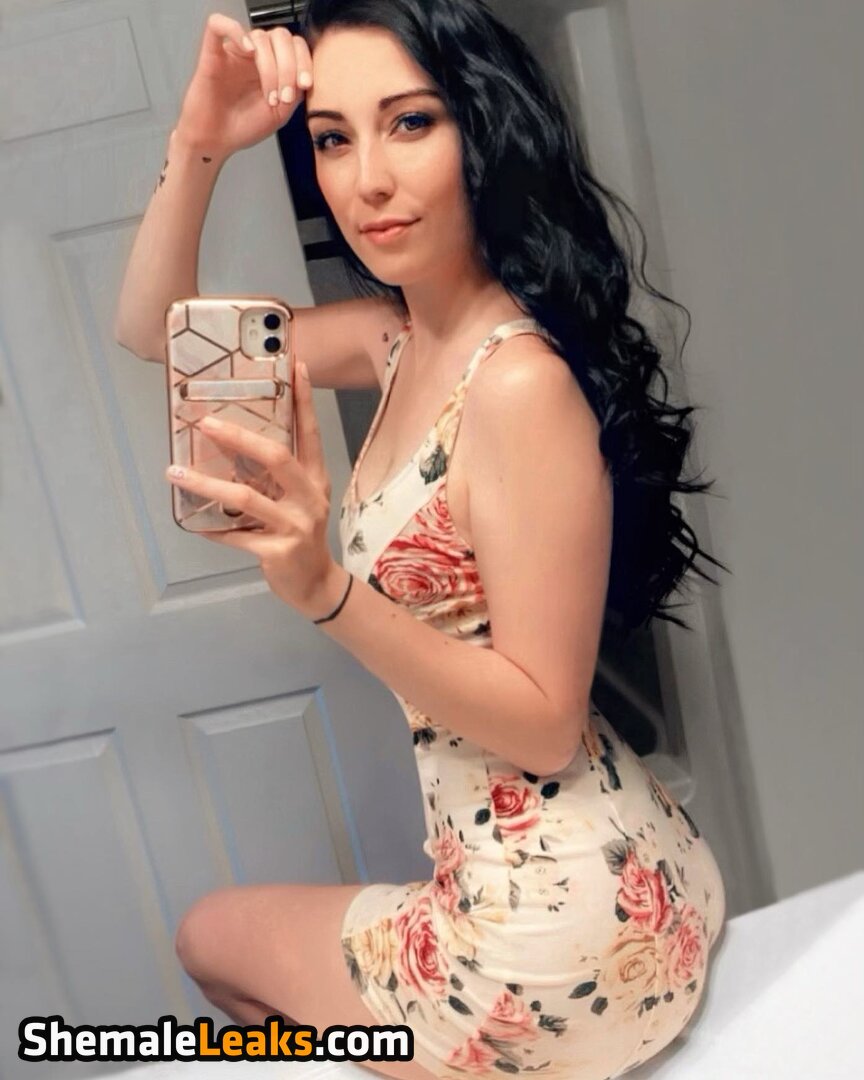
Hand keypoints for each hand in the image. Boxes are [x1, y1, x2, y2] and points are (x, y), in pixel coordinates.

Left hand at [165, 362, 344, 619]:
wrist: (316, 585)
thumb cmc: (299, 536)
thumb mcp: (296, 501)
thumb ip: (272, 477)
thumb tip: (228, 447)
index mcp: (315, 479)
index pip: (310, 433)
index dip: (304, 399)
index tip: (295, 365)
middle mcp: (309, 497)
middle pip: (276, 457)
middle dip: (238, 437)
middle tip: (205, 423)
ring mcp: (295, 525)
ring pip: (246, 497)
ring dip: (206, 483)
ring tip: (174, 473)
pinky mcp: (278, 550)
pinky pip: (236, 535)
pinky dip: (213, 528)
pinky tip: (194, 523)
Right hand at [175, 13, 312, 157]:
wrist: (216, 141)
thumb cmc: (244, 127)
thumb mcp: (280, 113)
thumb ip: (295, 92)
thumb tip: (304, 75)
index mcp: (273, 64)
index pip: (294, 44)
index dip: (304, 60)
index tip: (305, 85)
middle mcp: (255, 54)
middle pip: (280, 37)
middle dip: (289, 68)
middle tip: (284, 97)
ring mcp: (234, 51)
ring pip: (259, 36)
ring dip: (270, 67)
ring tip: (269, 96)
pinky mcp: (212, 53)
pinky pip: (218, 25)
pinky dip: (235, 31)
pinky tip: (248, 51)